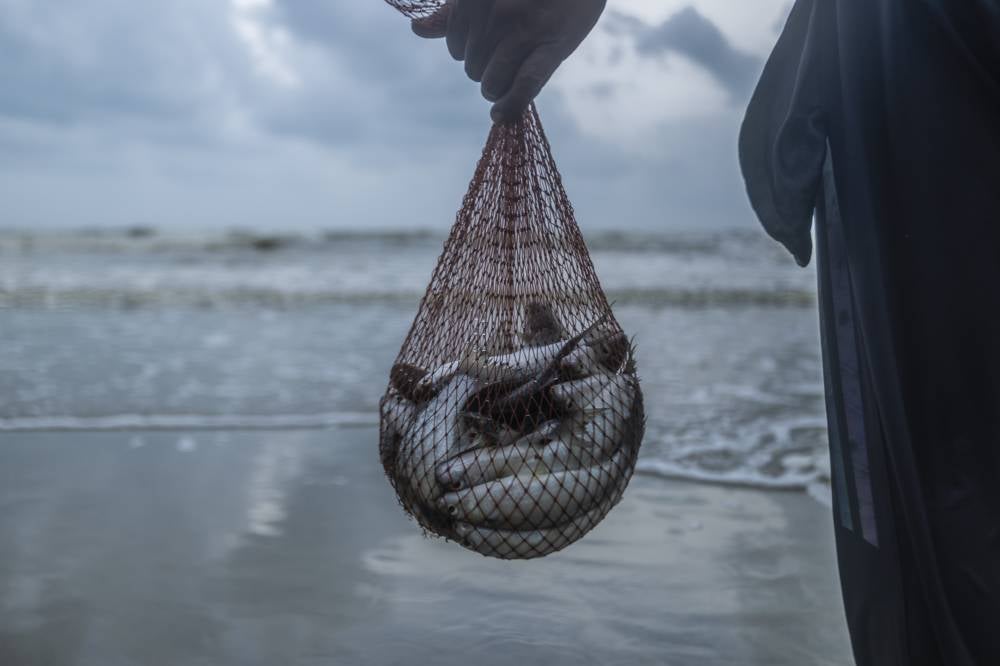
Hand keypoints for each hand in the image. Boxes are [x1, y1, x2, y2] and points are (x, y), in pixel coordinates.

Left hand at [412, 0, 606, 122]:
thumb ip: (454, 12)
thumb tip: (418, 30)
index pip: (454, 45)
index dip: (471, 52)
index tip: (494, 46)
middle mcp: (494, 13)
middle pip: (472, 68)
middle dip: (488, 69)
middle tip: (514, 53)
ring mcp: (521, 31)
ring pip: (491, 83)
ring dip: (501, 86)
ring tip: (520, 67)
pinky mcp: (550, 48)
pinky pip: (523, 86)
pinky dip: (510, 107)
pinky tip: (500, 116)